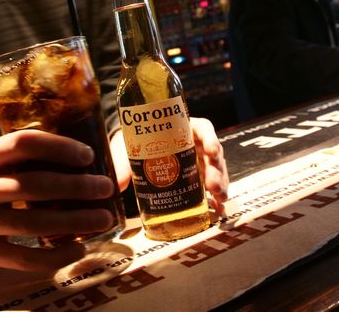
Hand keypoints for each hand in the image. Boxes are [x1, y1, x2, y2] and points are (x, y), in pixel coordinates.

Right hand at [0, 130, 117, 271]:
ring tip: (103, 218)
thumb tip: (93, 161)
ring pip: (33, 223)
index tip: (88, 155)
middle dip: (76, 187)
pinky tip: (79, 247)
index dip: (59, 147)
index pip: (22, 144)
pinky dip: (56, 255)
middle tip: (104, 188)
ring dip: (75, 221)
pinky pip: (24, 258)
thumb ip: (31, 159)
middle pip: (32, 184)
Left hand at [110, 117, 229, 214]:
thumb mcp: (128, 148)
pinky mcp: (198, 179)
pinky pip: (211, 188)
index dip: (210, 138)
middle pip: (213, 154)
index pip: (203, 128)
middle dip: (216, 170)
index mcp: (184, 128)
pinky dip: (215, 199)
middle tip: (212, 186)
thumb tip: (118, 184)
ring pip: (216, 171)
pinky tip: (217, 210)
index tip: (210, 150)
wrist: (131, 152)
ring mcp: (198, 162)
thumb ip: (123, 164)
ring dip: (220, 185)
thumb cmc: (135, 143)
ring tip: (218, 201)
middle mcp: (195, 144)